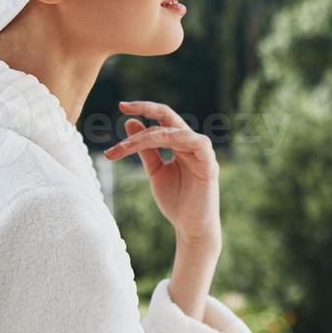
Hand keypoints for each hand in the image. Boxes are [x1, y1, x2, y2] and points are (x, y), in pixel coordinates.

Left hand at [103, 101, 220, 244]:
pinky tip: (156, 141)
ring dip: (147, 137)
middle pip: (167, 118)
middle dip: (145, 110)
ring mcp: (202, 152)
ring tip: (125, 148)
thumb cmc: (176, 200)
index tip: (122, 105)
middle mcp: (192, 142)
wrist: (190, 227)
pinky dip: (177, 139)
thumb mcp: (155, 171)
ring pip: (174, 132)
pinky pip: (196, 143)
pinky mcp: (209, 164)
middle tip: (122, 109)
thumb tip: (130, 123)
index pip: (162, 118)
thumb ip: (145, 149)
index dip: (144, 109)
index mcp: (180, 143)